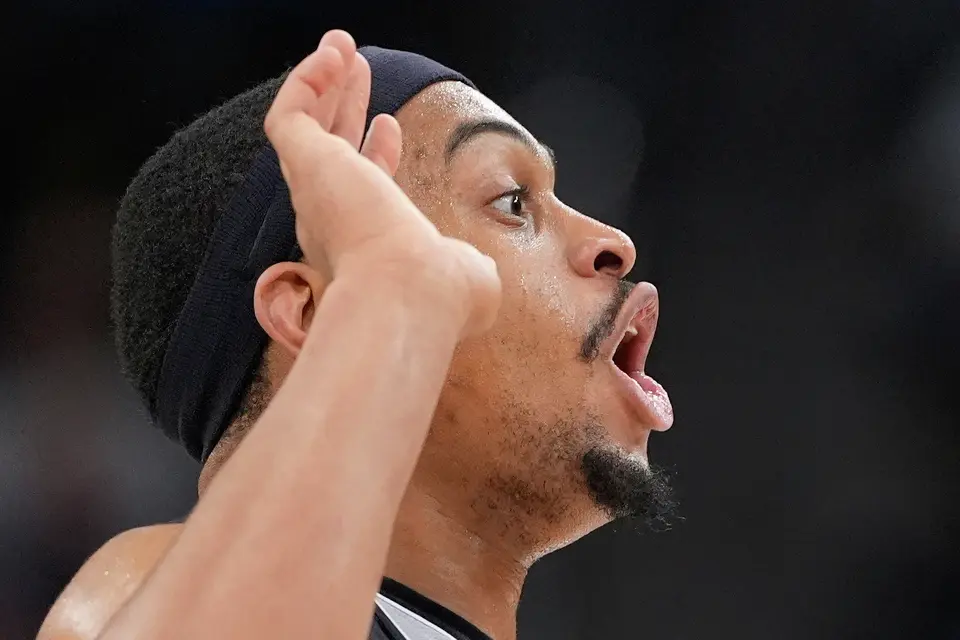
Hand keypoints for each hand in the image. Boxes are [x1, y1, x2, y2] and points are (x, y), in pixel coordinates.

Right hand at [263, 30, 500, 336]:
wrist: (412, 293)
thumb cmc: (441, 294)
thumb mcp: (462, 275)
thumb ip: (462, 264)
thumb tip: (469, 266)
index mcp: (366, 245)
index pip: (363, 190)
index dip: (375, 153)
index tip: (390, 124)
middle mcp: (331, 220)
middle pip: (332, 150)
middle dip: (344, 107)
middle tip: (356, 70)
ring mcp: (314, 191)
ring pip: (307, 128)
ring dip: (324, 83)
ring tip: (340, 45)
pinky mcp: (305, 164)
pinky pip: (289, 116)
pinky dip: (306, 82)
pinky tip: (331, 55)